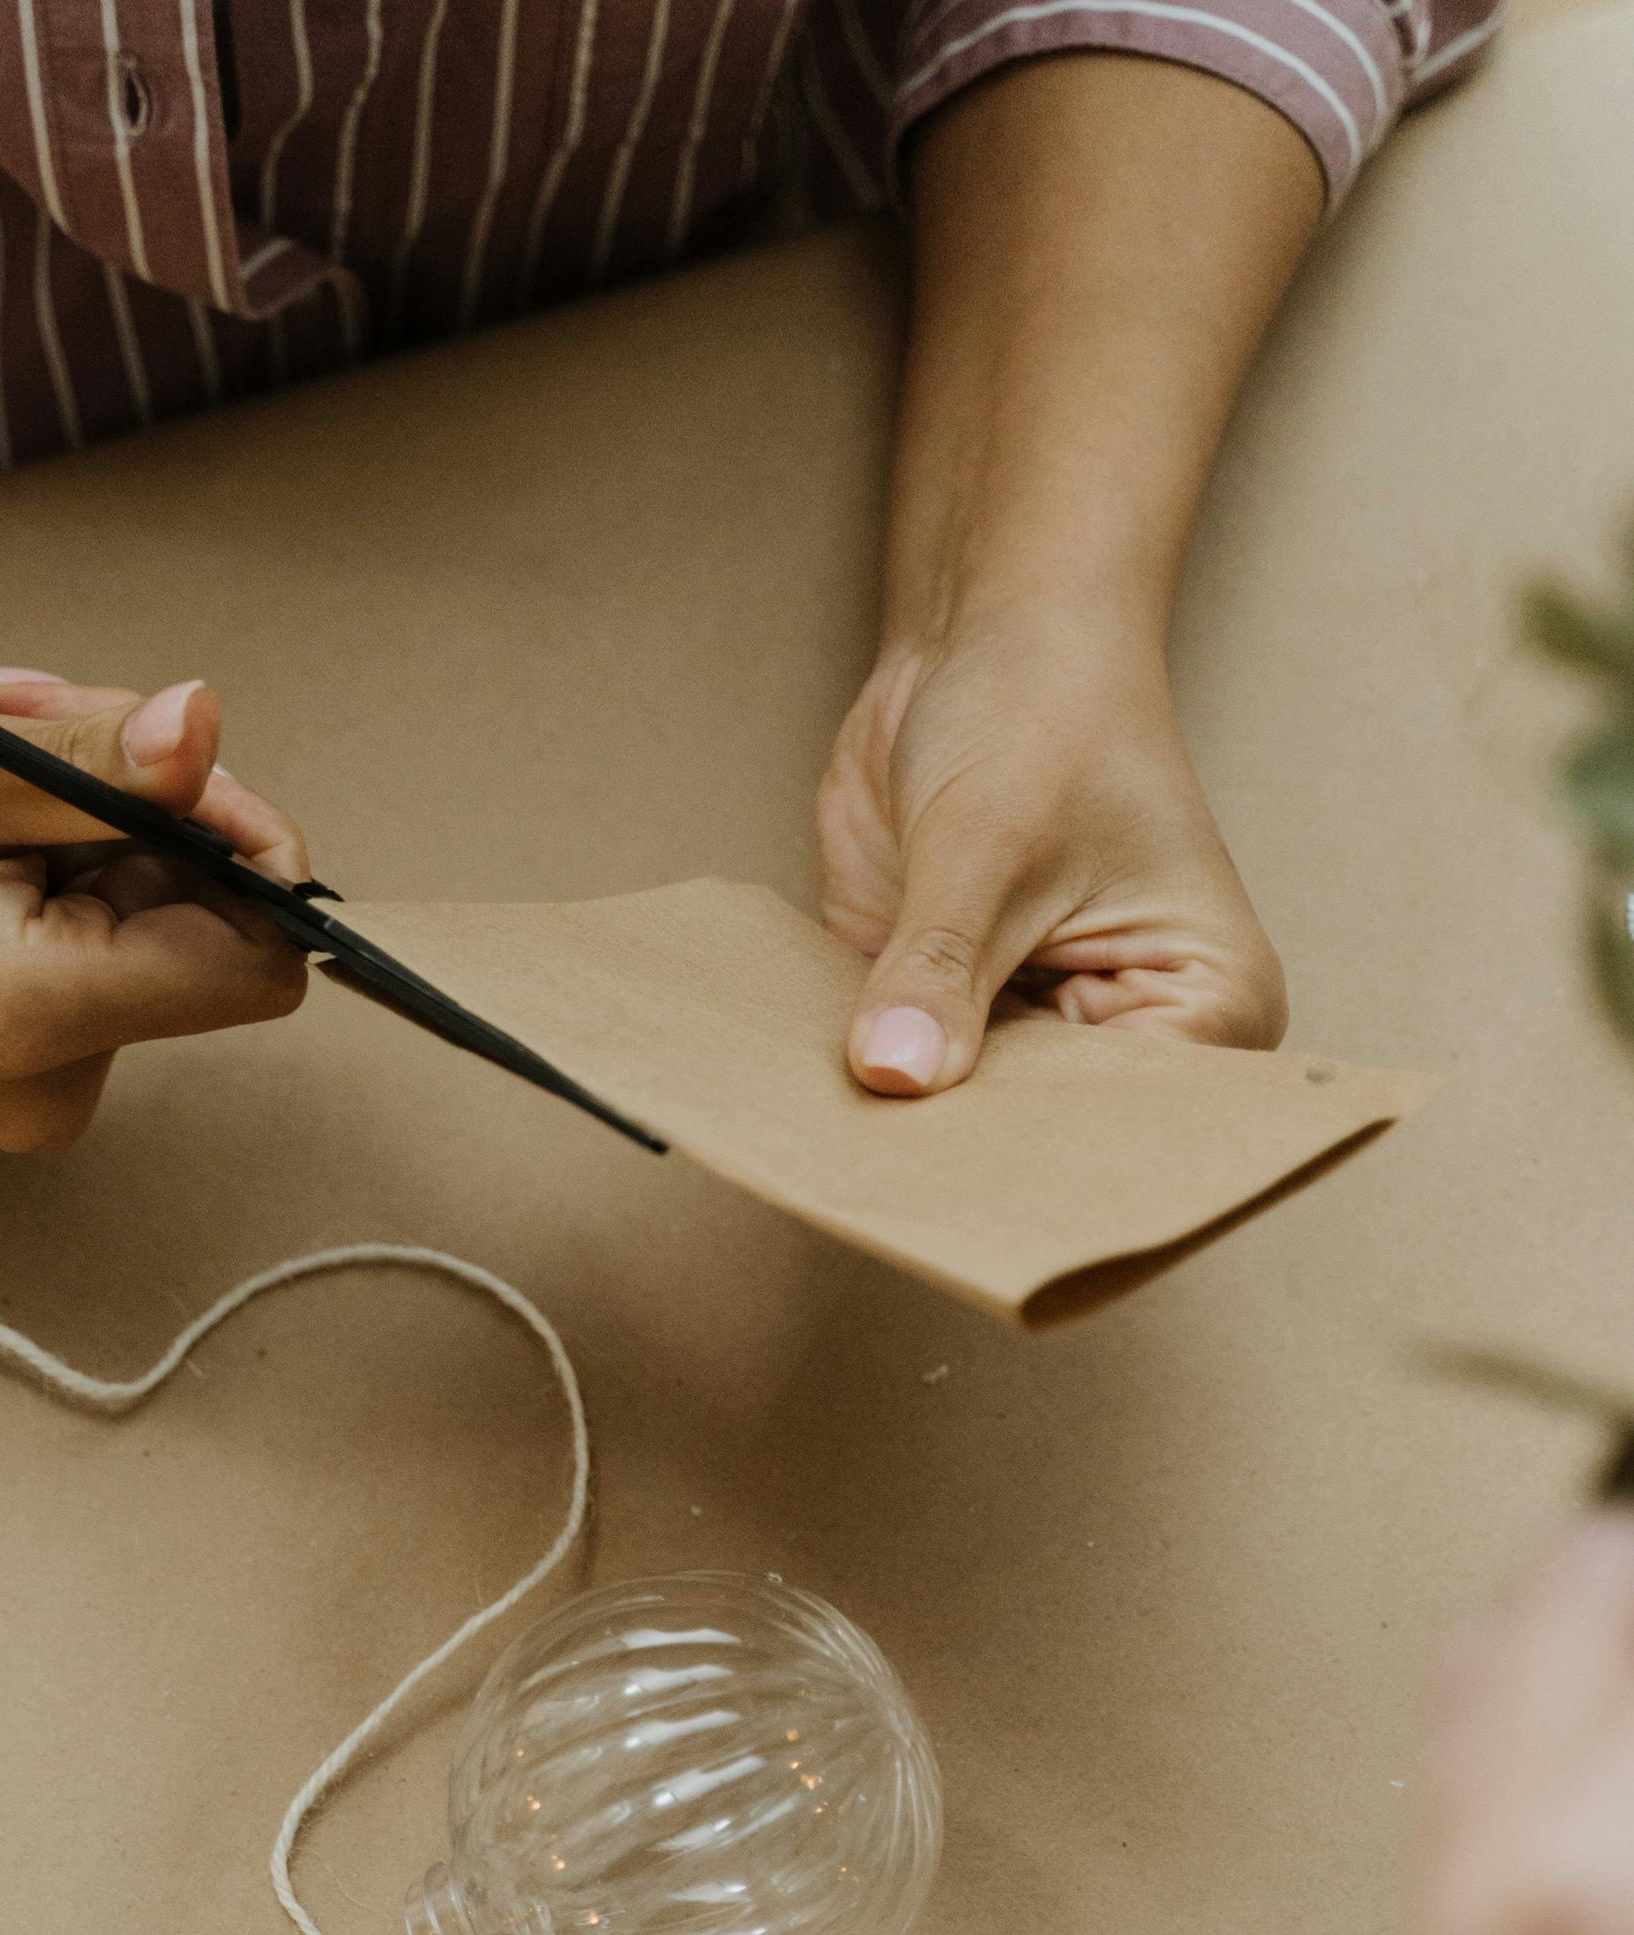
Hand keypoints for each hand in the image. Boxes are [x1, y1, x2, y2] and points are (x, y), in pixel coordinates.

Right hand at [0, 626, 310, 1146]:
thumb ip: (96, 761)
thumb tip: (208, 733)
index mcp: (33, 1016)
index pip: (256, 963)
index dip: (247, 851)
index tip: (181, 767)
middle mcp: (45, 1089)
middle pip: (202, 940)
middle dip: (150, 815)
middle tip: (36, 715)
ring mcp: (28, 1101)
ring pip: (147, 943)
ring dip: (92, 834)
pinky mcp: (9, 1088)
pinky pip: (92, 970)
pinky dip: (57, 884)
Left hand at [838, 56, 1322, 1097]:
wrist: (984, 638)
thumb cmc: (1044, 708)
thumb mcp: (986, 836)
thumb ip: (940, 962)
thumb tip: (895, 1073)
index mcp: (1210, 1009)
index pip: (1141, 1137)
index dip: (1057, 1174)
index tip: (972, 1210)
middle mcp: (1133, 1043)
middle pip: (1052, 1151)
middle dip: (968, 1164)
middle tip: (887, 1201)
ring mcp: (1039, 1039)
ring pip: (968, 1130)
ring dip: (904, 1136)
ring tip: (839, 1165)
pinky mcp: (954, 1021)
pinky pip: (905, 1086)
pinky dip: (860, 1095)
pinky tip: (810, 1118)